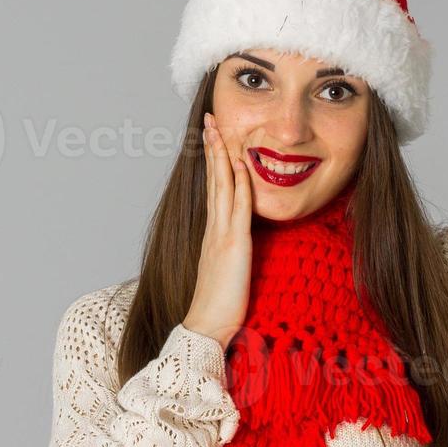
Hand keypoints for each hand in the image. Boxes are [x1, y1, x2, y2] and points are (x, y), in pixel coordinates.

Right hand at [182, 111, 253, 349]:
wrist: (207, 327)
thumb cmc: (218, 306)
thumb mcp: (226, 271)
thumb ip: (229, 253)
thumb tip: (237, 244)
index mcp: (212, 232)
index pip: (213, 188)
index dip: (213, 161)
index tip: (213, 138)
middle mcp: (213, 228)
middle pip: (213, 178)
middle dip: (213, 147)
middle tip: (210, 120)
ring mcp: (221, 234)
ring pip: (222, 185)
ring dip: (222, 155)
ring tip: (219, 129)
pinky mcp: (233, 244)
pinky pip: (237, 206)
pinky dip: (238, 183)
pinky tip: (240, 164)